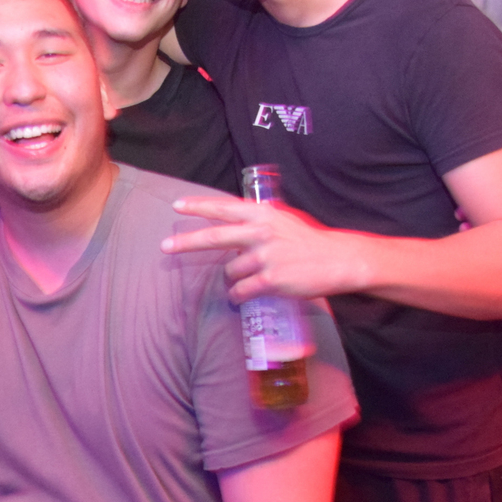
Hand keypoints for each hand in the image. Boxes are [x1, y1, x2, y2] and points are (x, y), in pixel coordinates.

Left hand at [162, 197, 359, 302]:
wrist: (336, 260)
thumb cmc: (309, 240)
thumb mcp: (283, 220)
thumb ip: (258, 221)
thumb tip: (234, 223)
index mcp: (262, 214)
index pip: (224, 207)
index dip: (199, 206)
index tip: (177, 205)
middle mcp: (260, 233)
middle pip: (215, 237)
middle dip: (186, 243)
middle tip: (165, 247)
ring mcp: (264, 257)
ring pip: (231, 271)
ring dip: (234, 277)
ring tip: (250, 278)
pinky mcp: (270, 280)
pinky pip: (242, 291)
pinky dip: (238, 295)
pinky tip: (243, 296)